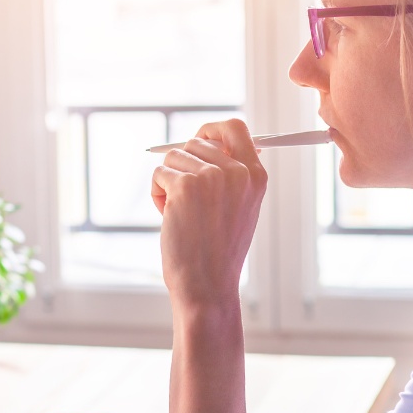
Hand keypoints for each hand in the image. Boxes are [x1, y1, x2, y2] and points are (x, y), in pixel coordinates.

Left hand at [150, 119, 267, 312]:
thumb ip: (232, 174)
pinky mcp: (185, 186)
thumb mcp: (240, 208)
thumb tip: (210, 141)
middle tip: (186, 200)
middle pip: (195, 142)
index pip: (234, 128)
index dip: (211, 130)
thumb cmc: (218, 251)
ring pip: (173, 157)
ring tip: (180, 213)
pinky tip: (169, 218)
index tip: (198, 140)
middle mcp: (237, 171)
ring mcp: (211, 177)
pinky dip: (157, 195)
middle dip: (183, 167)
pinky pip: (159, 174)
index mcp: (256, 175)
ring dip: (168, 183)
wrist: (207, 284)